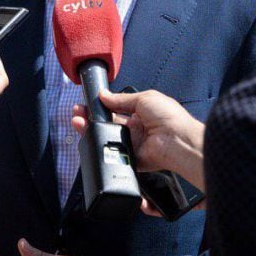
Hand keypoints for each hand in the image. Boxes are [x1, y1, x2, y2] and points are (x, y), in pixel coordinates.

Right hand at [72, 89, 205, 189]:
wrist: (179, 141)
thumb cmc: (169, 117)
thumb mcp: (144, 99)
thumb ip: (122, 99)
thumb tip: (104, 95)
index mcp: (140, 113)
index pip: (115, 109)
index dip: (101, 107)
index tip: (87, 104)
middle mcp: (136, 129)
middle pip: (108, 124)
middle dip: (90, 118)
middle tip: (77, 114)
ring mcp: (133, 145)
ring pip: (107, 139)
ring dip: (91, 131)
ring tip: (78, 123)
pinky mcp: (132, 159)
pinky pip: (114, 155)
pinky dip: (102, 149)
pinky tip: (92, 139)